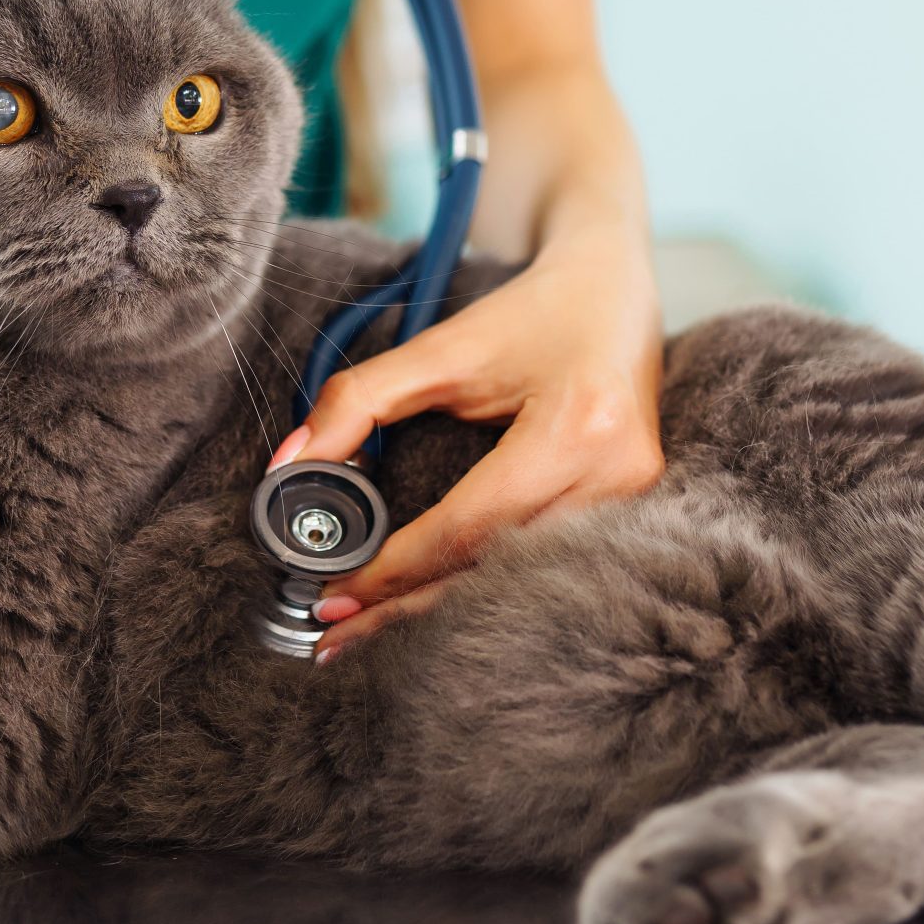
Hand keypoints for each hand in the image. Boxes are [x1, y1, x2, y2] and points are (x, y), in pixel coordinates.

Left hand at [279, 229, 665, 660]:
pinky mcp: (633, 511)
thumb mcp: (441, 347)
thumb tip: (290, 463)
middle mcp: (617, 475)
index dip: (397, 568)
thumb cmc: (531, 313)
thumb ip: (359, 399)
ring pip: (519, 582)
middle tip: (334, 633)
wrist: (613, 290)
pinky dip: (482, 587)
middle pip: (494, 570)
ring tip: (368, 630)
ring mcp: (634, 499)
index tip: (333, 592)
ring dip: (440, 608)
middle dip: (407, 606)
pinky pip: (545, 568)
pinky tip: (431, 605)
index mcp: (576, 428)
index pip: (471, 526)